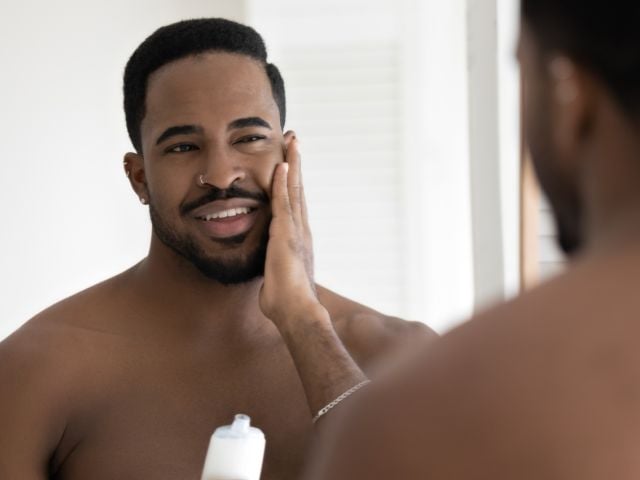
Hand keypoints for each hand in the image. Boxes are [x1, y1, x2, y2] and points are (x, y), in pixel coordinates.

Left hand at [260, 133, 323, 327]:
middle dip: (296, 164)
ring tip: (292, 141)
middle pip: (298, 189)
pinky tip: (282, 164)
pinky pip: (284, 202)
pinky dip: (283, 182)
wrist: (296, 311)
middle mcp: (301, 229)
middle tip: (295, 140)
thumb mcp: (277, 279)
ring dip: (293, 164)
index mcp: (298, 239)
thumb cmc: (285, 302)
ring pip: (294, 189)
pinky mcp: (287, 233)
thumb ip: (274, 269)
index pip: (295, 204)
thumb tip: (268, 276)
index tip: (290, 163)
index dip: (293, 182)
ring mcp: (296, 230)